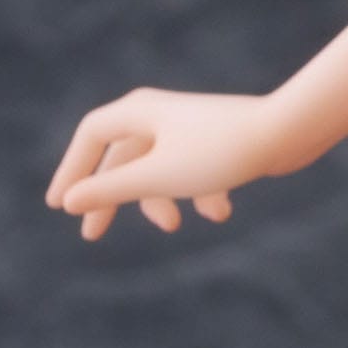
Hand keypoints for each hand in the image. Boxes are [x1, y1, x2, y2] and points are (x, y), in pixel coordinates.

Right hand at [45, 88, 293, 240]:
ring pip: (158, 168)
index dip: (72, 168)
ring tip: (175, 225)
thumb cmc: (219, 152)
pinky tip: (220, 212)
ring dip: (162, 200)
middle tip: (91, 235)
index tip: (59, 205)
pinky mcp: (217, 140)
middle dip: (110, 197)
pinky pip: (193, 170)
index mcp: (140, 111)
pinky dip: (200, 194)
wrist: (288, 132)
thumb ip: (111, 190)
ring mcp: (190, 127)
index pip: (91, 135)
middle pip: (122, 157)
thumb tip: (70, 200)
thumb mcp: (157, 177)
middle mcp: (162, 113)